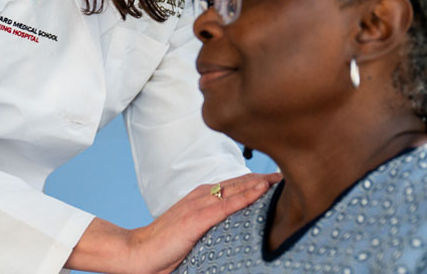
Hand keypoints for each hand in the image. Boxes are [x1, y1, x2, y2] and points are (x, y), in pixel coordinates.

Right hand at [125, 172, 279, 273]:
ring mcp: (199, 205)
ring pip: (237, 189)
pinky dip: (245, 196)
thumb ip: (213, 223)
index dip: (257, 181)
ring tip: (281, 179)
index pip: (235, 184)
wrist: (140, 252)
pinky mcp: (197, 218)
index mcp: (202, 197)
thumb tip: (235, 227)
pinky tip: (261, 191)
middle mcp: (202, 195)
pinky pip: (226, 205)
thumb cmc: (166, 245)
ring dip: (261, 183)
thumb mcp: (194, 229)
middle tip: (286, 175)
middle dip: (264, 179)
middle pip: (240, 182)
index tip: (278, 180)